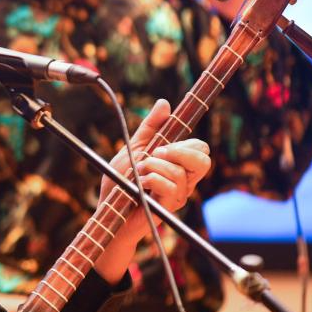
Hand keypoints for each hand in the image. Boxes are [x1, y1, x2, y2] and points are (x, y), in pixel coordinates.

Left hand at [101, 98, 209, 212]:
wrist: (108, 209)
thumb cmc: (120, 181)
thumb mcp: (134, 148)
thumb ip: (150, 127)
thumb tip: (164, 103)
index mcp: (178, 164)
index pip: (200, 148)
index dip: (187, 142)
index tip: (163, 143)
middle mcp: (183, 180)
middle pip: (203, 160)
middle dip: (178, 151)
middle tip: (155, 154)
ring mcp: (178, 195)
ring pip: (180, 171)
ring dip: (153, 166)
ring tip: (138, 173)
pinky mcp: (169, 207)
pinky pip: (169, 186)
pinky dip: (150, 179)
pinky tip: (139, 185)